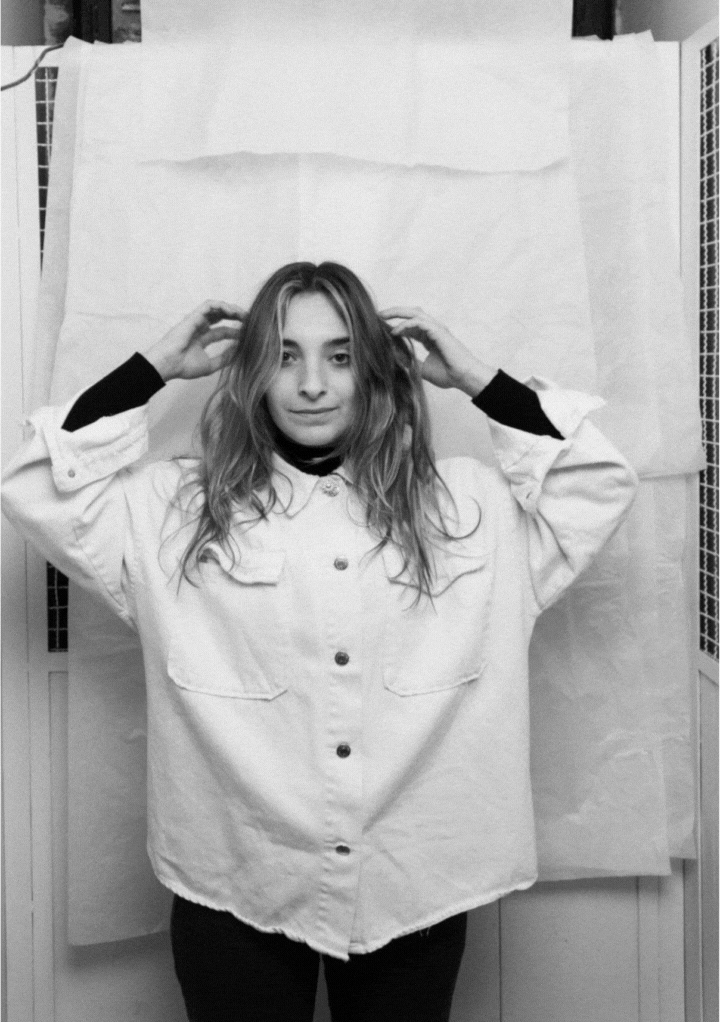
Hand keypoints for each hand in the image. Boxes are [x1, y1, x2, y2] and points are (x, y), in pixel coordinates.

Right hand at [144, 301, 246, 382]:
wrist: (168, 364)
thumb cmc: (184, 367)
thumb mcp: (210, 365)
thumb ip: (224, 359)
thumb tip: (239, 351)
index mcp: (202, 338)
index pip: (223, 331)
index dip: (236, 332)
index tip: (249, 334)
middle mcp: (200, 327)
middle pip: (221, 317)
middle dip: (236, 316)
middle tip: (250, 320)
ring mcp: (196, 321)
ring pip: (216, 308)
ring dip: (231, 309)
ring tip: (244, 314)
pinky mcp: (193, 316)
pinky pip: (209, 305)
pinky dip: (221, 305)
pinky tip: (232, 312)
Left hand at [379, 307, 496, 396]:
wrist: (464, 377)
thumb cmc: (448, 375)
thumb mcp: (422, 369)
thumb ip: (410, 362)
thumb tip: (394, 358)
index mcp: (430, 337)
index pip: (410, 326)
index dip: (396, 326)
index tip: (381, 329)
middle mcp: (433, 330)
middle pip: (411, 313)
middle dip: (394, 312)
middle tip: (378, 316)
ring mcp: (436, 329)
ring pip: (414, 312)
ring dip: (397, 313)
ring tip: (382, 317)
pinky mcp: (438, 331)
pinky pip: (419, 322)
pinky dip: (405, 325)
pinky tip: (394, 332)